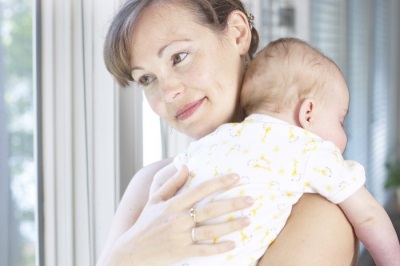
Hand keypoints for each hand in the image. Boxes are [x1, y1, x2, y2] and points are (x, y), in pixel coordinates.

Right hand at [110, 166, 253, 265]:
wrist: (132, 250)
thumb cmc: (145, 222)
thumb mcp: (155, 199)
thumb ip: (171, 182)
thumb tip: (186, 166)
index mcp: (173, 204)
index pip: (201, 190)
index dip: (219, 182)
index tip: (236, 177)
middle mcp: (179, 218)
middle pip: (211, 209)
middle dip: (232, 203)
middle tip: (251, 199)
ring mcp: (180, 236)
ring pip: (211, 230)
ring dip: (232, 225)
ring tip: (248, 219)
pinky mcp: (182, 252)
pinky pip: (204, 250)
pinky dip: (219, 247)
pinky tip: (234, 244)